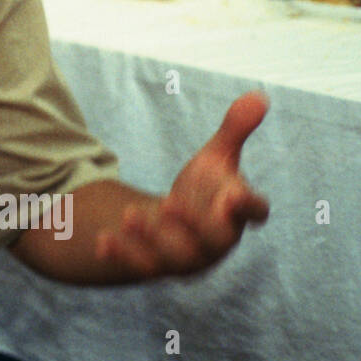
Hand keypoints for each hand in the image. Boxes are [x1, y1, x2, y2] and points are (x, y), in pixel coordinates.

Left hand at [97, 91, 270, 277]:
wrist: (177, 224)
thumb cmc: (205, 190)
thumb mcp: (216, 157)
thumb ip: (235, 129)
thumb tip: (259, 94)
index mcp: (237, 213)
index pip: (255, 212)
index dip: (248, 207)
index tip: (234, 196)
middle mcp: (216, 241)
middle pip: (211, 240)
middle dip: (192, 225)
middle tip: (169, 203)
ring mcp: (187, 257)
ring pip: (173, 257)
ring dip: (152, 239)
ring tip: (129, 214)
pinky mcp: (156, 265)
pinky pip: (140, 266)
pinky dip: (121, 255)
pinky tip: (101, 240)